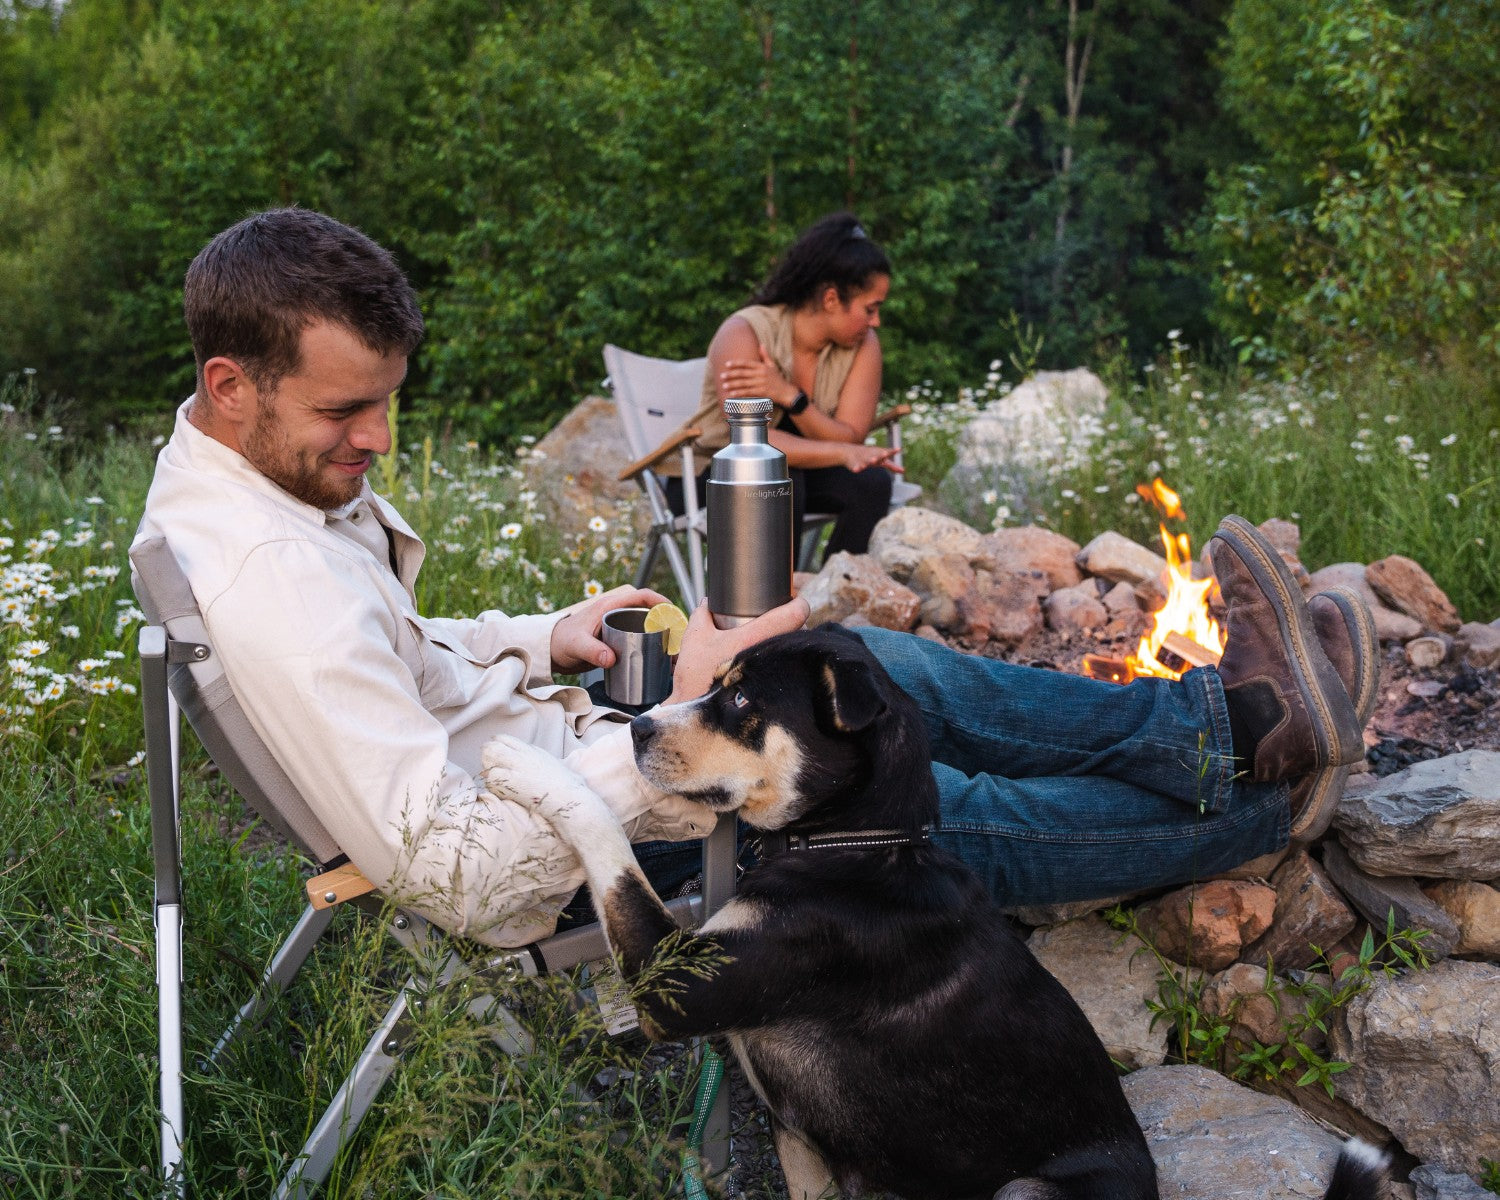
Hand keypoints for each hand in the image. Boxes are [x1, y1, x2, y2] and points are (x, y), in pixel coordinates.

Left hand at [549, 584, 671, 673]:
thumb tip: (611, 659)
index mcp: (610, 606)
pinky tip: (658, 663)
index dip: (660, 601)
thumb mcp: (577, 645)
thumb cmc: (562, 641)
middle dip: (667, 625)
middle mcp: (617, 615)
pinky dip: (651, 650)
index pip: (641, 597)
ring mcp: (618, 628)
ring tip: (672, 655)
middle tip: (677, 642)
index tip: (674, 612)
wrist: (552, 651)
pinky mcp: (617, 642)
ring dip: (661, 640)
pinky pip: (639, 642)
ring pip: (646, 629)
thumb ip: (592, 651)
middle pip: (649, 614)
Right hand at [664, 595, 809, 703]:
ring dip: (790, 643)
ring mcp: (778, 673)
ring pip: (797, 650)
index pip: (797, 613)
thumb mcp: (694, 640)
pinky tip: (773, 662)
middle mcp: (773, 654)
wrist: (698, 714)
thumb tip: (709, 602)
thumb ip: (702, 615)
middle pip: (801, 630)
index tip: (793, 599)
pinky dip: (786, 662)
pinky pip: (792, 669)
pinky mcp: (779, 689)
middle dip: (791, 623)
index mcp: (756, 637)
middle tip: (778, 620)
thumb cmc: (697, 678)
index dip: (798, 602)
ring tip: (774, 642)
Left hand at [718, 346, 796, 407]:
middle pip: (743, 373)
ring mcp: (761, 383)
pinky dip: (740, 393)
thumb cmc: (777, 378)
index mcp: (762, 366)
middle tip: (721, 376)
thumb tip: (761, 344)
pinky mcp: (762, 392)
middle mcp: (761, 374)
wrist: (786, 392)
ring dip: (733, 385)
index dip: (736, 363)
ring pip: (744, 383)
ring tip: (724, 386)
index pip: (746, 363)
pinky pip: (748, 392)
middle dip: (731, 375)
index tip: (727, 364)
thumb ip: (765, 356)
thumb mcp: (772, 366)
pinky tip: (732, 394)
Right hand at [841, 442, 903, 472]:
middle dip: (882, 454)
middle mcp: (872, 456)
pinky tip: (856, 470)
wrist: (849, 451)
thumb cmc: (869, 456)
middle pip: (877, 455)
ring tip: (873, 460)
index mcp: (878, 455)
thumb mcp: (881, 461)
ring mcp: (863, 459)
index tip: (898, 449)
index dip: (892, 452)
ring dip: (870, 460)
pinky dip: (856, 468)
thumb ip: (892, 466)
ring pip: (867, 460)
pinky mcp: (855, 464)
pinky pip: (856, 466)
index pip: (887, 453)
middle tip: (886, 453)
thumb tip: (903, 471)